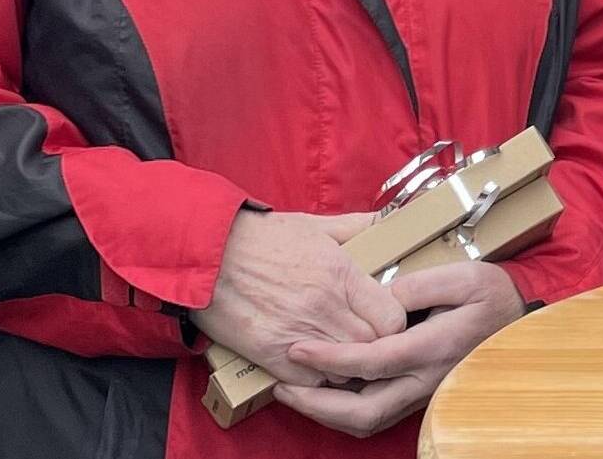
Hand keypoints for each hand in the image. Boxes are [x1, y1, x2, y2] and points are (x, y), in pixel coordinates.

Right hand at [189, 210, 406, 387]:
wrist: (208, 253)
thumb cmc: (261, 237)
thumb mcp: (314, 225)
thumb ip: (355, 227)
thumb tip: (385, 221)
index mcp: (341, 273)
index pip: (392, 317)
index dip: (394, 323)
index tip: (384, 318)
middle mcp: (325, 306)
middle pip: (373, 345)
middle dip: (375, 345)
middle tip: (366, 339)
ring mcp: (298, 333)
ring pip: (344, 368)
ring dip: (347, 364)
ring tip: (341, 352)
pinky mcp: (270, 353)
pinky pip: (309, 382)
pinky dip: (316, 379)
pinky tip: (313, 364)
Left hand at [273, 261, 527, 437]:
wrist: (520, 326)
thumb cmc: (492, 296)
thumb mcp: (462, 276)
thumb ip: (418, 285)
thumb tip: (379, 297)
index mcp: (432, 348)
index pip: (370, 362)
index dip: (329, 359)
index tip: (296, 348)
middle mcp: (424, 381)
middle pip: (362, 411)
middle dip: (316, 404)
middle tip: (282, 386)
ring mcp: (423, 395)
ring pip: (367, 421)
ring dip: (326, 413)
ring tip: (295, 392)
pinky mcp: (420, 397)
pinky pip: (376, 415)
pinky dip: (344, 411)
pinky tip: (326, 392)